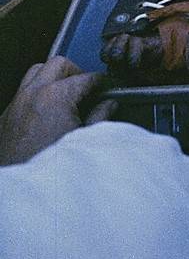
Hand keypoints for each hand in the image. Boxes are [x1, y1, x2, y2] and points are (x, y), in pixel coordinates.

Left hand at [0, 56, 115, 164]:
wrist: (23, 193)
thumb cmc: (50, 170)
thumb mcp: (86, 141)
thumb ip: (100, 117)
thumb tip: (108, 105)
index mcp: (56, 97)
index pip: (86, 77)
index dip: (102, 82)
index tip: (107, 88)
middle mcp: (33, 94)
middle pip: (59, 64)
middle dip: (76, 73)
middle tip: (86, 88)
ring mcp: (16, 104)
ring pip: (36, 72)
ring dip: (52, 78)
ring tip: (65, 94)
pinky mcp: (5, 118)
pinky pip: (21, 92)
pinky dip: (35, 92)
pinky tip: (46, 111)